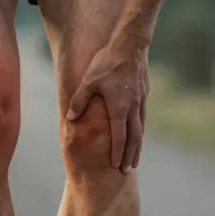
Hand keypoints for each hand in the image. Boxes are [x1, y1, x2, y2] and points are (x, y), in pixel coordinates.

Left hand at [65, 41, 149, 173]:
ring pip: (140, 129)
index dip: (117, 153)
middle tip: (128, 170)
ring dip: (137, 146)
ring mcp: (140, 101)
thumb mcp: (88, 81)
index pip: (119, 137)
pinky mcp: (144, 94)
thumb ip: (79, 101)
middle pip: (133, 138)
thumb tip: (70, 118)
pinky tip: (139, 133)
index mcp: (119, 108)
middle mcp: (133, 108)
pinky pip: (142, 117)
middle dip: (130, 155)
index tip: (116, 166)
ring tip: (135, 158)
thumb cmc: (106, 63)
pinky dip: (140, 130)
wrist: (130, 45)